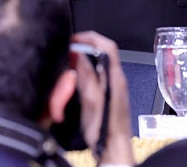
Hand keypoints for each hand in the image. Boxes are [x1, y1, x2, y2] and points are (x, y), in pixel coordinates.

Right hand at [72, 31, 133, 165]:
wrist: (113, 148)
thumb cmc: (104, 130)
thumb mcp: (91, 101)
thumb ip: (87, 76)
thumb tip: (79, 55)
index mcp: (115, 78)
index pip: (108, 46)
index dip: (90, 38)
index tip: (74, 40)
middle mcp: (118, 80)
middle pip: (104, 52)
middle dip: (85, 46)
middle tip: (69, 50)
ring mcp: (115, 86)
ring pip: (100, 62)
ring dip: (85, 58)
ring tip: (70, 61)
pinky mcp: (110, 94)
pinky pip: (99, 74)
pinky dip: (87, 70)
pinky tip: (77, 78)